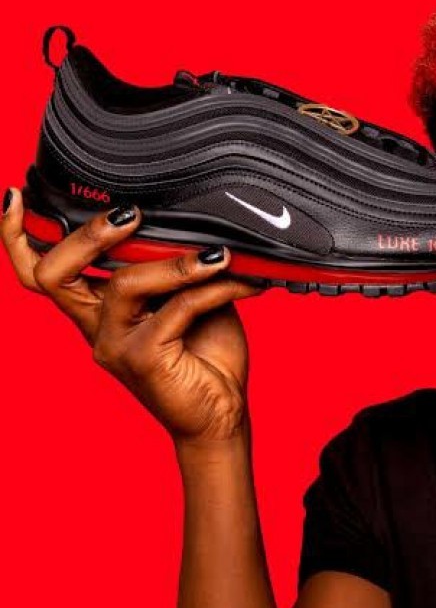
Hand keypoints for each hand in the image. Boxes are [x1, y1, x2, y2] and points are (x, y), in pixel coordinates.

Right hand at [1, 188, 264, 453]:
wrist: (221, 415)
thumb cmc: (205, 355)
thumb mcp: (189, 299)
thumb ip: (177, 266)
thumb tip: (194, 224)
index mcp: (97, 310)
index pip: (40, 272)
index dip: (16, 235)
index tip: (14, 193)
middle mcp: (95, 328)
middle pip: (54, 275)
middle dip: (90, 235)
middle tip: (133, 215)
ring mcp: (114, 346)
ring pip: (123, 284)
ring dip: (175, 263)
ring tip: (218, 256)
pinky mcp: (141, 360)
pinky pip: (175, 308)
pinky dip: (211, 289)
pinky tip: (241, 284)